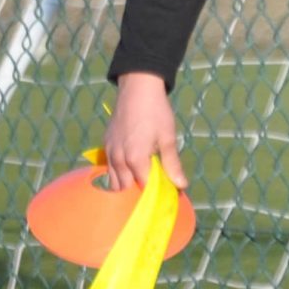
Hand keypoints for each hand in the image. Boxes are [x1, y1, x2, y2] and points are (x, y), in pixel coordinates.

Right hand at [103, 73, 187, 189]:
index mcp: (135, 159)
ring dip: (125, 189)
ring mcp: (109, 153)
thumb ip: (172, 164)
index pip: (143, 189)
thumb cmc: (156, 112)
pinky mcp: (106, 146)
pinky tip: (129, 176)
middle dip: (137, 197)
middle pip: (125, 191)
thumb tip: (181, 185)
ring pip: (113, 183)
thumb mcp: (168, 138)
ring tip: (140, 191)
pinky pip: (109, 170)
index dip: (154, 197)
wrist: (137, 88)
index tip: (164, 200)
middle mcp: (118, 159)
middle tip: (152, 198)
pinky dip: (118, 177)